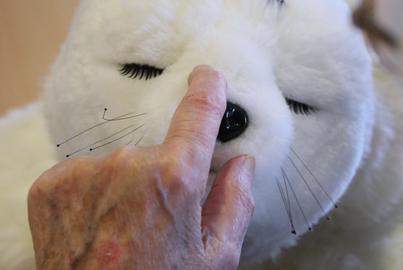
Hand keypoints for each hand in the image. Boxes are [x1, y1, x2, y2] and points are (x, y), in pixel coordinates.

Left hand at [27, 66, 255, 269]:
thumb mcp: (215, 257)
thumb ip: (235, 202)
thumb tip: (242, 164)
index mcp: (174, 178)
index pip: (197, 114)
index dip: (207, 91)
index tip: (207, 77)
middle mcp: (126, 165)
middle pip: (157, 152)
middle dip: (164, 177)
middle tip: (158, 220)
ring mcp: (84, 172)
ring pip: (121, 165)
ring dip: (127, 187)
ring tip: (124, 229)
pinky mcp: (52, 184)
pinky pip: (87, 174)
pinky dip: (96, 194)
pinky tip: (98, 227)